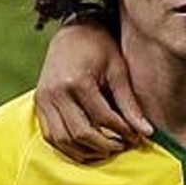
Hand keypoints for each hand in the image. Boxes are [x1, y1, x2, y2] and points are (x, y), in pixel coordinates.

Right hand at [34, 21, 150, 161]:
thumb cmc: (100, 48)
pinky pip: (50, 135)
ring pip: (62, 140)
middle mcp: (56, 92)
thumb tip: (146, 132)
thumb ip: (129, 103)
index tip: (137, 138)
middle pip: (81, 133)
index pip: (103, 118)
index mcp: (78, 81)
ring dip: (85, 152)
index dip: (123, 132)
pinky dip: (68, 147)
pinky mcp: (38, 104)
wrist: (72, 32)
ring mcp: (44, 99)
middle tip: (122, 147)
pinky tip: (87, 148)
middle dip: (105, 146)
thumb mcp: (118, 71)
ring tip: (107, 150)